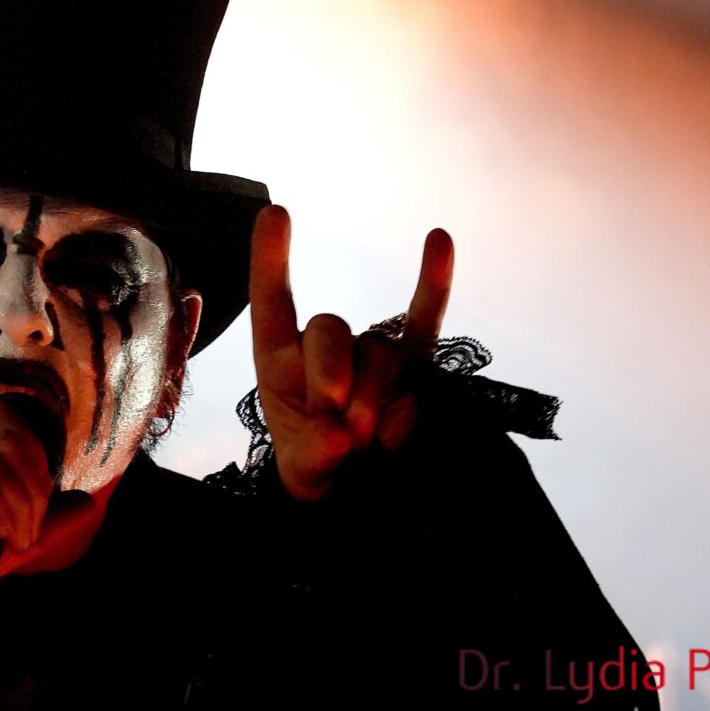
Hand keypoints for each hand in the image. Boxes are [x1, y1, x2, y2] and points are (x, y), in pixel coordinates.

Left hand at [248, 205, 452, 501]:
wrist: (363, 498)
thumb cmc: (321, 473)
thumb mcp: (304, 472)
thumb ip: (314, 454)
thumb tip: (341, 434)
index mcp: (280, 362)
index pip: (272, 303)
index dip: (270, 260)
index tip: (276, 213)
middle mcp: (325, 348)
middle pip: (330, 329)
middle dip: (331, 377)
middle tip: (336, 423)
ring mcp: (371, 355)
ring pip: (380, 351)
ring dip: (376, 398)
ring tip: (370, 444)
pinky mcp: (415, 369)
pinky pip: (425, 324)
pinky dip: (433, 285)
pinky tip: (439, 239)